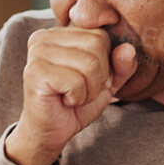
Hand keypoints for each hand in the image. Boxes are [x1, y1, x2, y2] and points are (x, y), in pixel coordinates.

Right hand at [7, 28, 137, 164]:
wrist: (50, 132)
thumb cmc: (76, 103)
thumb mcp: (107, 82)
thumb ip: (122, 64)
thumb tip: (128, 49)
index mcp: (58, 33)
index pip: (100, 35)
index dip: (104, 63)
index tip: (86, 79)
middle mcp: (43, 37)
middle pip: (96, 45)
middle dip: (97, 77)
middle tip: (79, 90)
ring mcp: (37, 53)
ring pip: (89, 64)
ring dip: (89, 90)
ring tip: (72, 96)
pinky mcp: (35, 73)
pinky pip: (76, 82)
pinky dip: (78, 98)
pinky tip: (64, 100)